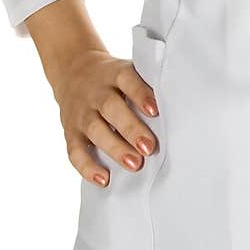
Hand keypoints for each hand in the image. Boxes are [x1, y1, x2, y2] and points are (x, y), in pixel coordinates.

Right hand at [52, 47, 159, 188]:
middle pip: (111, 107)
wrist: (74, 70)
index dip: (141, 94)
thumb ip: (147, 85)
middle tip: (150, 147)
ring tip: (135, 165)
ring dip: (115, 148)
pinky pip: (75, 151)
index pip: (128, 80)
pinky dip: (87, 167)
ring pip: (95, 129)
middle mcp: (97, 92)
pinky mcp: (70, 131)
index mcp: (116, 73)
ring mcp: (82, 112)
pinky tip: (104, 179)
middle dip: (131, 128)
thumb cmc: (114, 78)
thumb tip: (179, 108)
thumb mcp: (127, 71)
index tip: (155, 111)